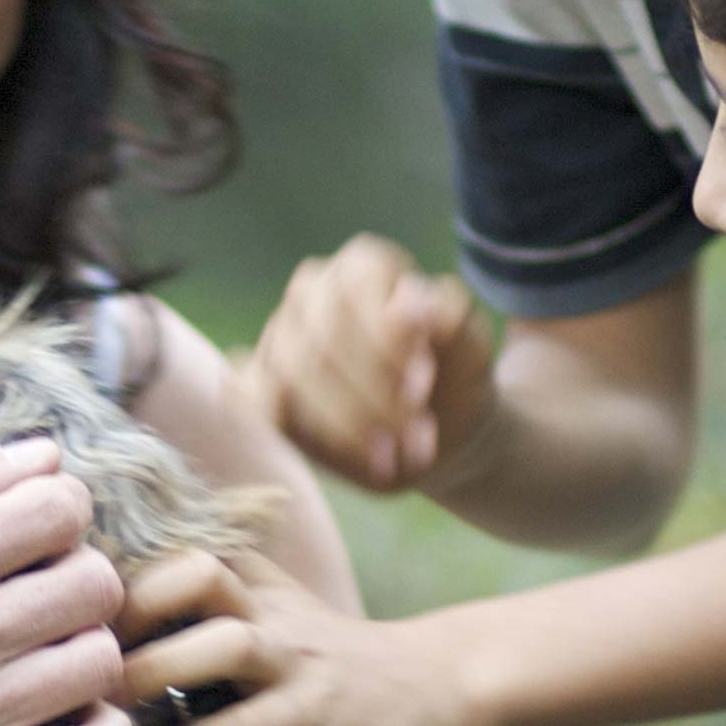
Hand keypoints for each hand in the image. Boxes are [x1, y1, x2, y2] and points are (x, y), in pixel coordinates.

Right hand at [0, 441, 132, 725]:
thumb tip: (47, 455)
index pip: (58, 509)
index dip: (61, 510)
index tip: (37, 532)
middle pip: (94, 583)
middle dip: (79, 577)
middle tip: (43, 595)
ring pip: (100, 662)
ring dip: (86, 650)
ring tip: (48, 654)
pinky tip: (66, 715)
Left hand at [98, 549, 473, 725]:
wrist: (432, 682)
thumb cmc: (322, 649)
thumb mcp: (275, 603)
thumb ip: (207, 590)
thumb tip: (103, 583)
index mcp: (265, 603)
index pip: (203, 570)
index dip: (146, 591)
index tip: (88, 626)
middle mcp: (289, 644)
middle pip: (224, 640)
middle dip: (154, 669)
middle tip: (90, 703)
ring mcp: (315, 701)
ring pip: (246, 722)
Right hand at [250, 233, 498, 494]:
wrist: (438, 431)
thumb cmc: (454, 378)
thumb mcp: (473, 350)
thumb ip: (452, 319)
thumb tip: (411, 298)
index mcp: (364, 266)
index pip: (355, 286)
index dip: (384, 338)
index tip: (421, 389)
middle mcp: (313, 292)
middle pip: (323, 335)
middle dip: (372, 395)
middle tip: (420, 440)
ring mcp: (280, 336)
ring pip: (290, 372)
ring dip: (345, 424)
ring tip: (396, 459)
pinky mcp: (260, 383)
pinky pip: (252, 399)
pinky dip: (294, 431)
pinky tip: (340, 458)